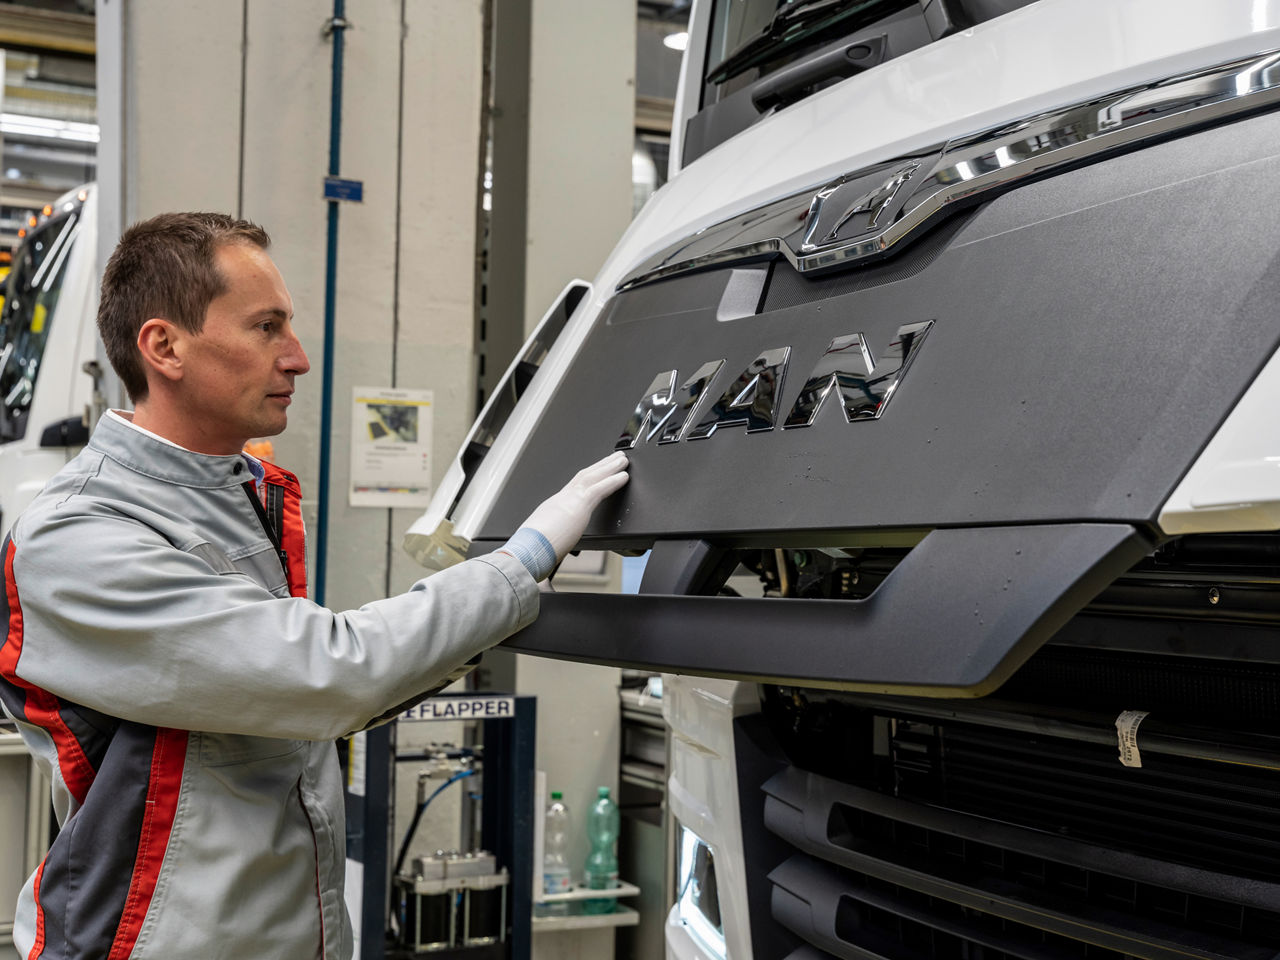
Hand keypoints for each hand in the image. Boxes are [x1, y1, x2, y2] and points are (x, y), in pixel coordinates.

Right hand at [523, 451, 628, 565]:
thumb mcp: (543, 546)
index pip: (573, 488)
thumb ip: (552, 547)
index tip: (597, 471)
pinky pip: (600, 489)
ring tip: (622, 460)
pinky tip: (624, 476)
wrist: (526, 551)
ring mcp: (570, 500)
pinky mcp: (579, 505)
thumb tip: (551, 564)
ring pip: (592, 477)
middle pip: (584, 476)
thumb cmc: (531, 553)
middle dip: (600, 466)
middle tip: (615, 457)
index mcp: (553, 508)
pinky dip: (613, 481)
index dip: (587, 478)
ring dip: (609, 467)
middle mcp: (561, 499)